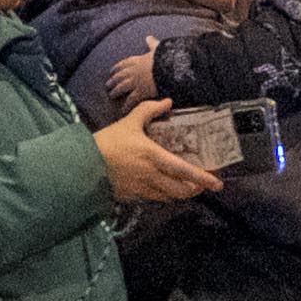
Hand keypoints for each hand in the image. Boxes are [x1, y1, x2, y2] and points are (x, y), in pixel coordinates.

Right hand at [95, 100, 224, 206]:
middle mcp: (152, 176)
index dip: (203, 178)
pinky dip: (164, 195)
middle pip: (182, 190)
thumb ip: (149, 110)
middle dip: (195, 189)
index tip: (218, 183)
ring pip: (170, 197)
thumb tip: (167, 101)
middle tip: (202, 184)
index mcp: (154, 157)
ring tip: (186, 186)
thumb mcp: (128, 122)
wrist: (81, 164)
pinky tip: (163, 187)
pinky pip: (154, 198)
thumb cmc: (107, 142)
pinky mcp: (132, 197)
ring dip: (180, 193)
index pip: (185, 171)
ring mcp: (142, 189)